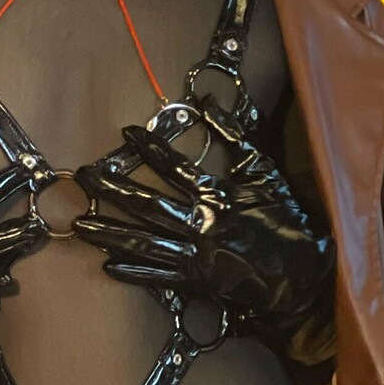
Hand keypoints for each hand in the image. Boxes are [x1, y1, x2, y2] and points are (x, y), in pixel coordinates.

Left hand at [73, 99, 336, 337]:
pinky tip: (106, 266)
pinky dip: (134, 273)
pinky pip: (160, 277)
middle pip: (149, 206)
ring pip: (146, 243)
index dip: (151, 149)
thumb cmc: (285, 218)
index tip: (127, 132)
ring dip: (110, 233)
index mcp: (218, 197)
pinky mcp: (198, 282)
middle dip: (113, 191)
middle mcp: (202, 226)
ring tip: (79, 224)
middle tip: (83, 177)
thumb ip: (234, 136)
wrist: (304, 272)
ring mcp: (198, 257)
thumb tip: (208, 102)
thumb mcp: (263, 172)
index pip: (177, 168)